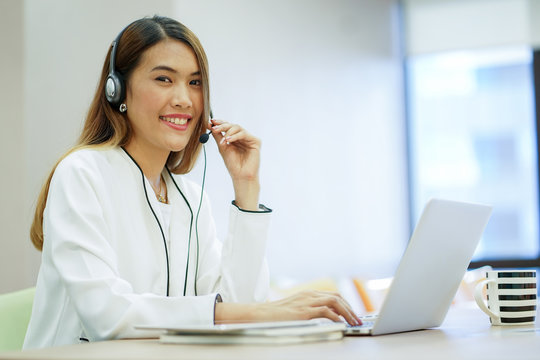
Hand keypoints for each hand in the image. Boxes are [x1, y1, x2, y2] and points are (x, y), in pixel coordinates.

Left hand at [208, 119, 260, 209]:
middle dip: (223, 126)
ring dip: (228, 132)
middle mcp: (242, 137)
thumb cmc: (233, 164)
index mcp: (235, 138)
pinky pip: (244, 134)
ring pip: (238, 128)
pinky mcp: (256, 141)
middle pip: (232, 125)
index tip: (211, 122)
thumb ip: (218, 136)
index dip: (220, 123)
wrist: (241, 176)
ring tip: (223, 140)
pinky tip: (228, 140)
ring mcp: (249, 139)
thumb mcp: (222, 147)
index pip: (228, 127)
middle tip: (214, 128)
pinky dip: (235, 136)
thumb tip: (210, 124)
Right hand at [215, 290, 361, 325]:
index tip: (353, 314)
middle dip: (350, 308)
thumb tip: (322, 317)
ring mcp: (306, 302)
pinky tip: (341, 324)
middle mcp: (309, 295)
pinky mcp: (303, 312)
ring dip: (348, 313)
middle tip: (358, 320)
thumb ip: (307, 310)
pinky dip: (336, 317)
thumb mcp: (294, 309)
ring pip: (335, 302)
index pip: (333, 295)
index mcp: (308, 294)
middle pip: (337, 297)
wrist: (259, 314)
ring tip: (354, 323)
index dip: (346, 304)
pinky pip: (325, 311)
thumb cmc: (275, 315)